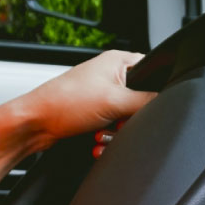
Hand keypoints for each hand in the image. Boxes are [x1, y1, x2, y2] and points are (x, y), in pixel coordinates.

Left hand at [19, 50, 155, 149]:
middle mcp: (109, 75)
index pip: (153, 70)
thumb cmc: (64, 103)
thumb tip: (170, 104)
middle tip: (119, 122)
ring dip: (116, 132)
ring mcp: (100, 94)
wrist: (35, 124)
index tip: (144, 106)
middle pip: (141, 100)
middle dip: (130, 119)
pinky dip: (107, 138)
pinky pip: (112, 127)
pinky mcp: (92, 112)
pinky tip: (96, 142)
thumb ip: (148, 101)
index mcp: (117, 61)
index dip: (154, 91)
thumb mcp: (116, 101)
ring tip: (101, 134)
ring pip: (126, 118)